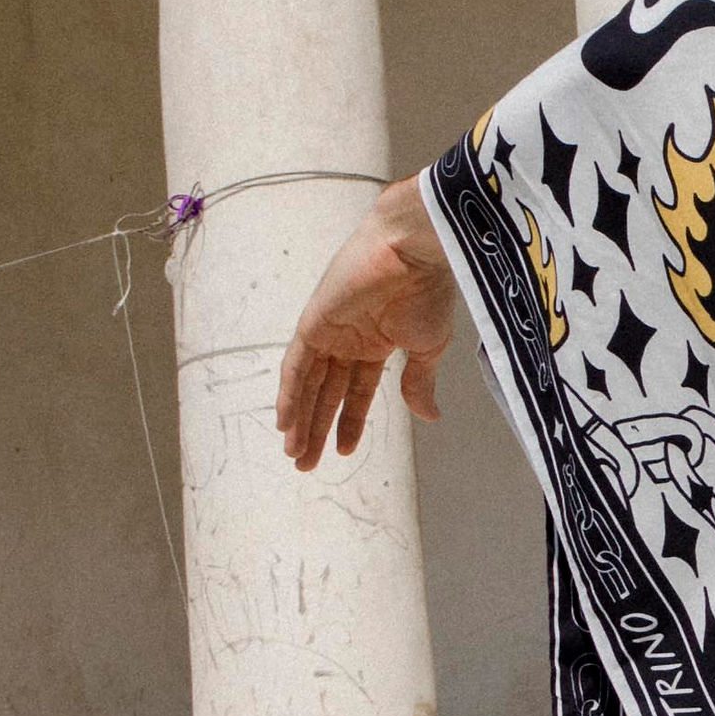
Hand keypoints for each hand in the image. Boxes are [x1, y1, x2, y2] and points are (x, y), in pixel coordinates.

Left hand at [278, 176, 458, 467]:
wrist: (414, 251)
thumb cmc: (428, 291)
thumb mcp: (428, 347)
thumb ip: (419, 382)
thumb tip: (429, 417)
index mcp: (379, 342)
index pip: (358, 390)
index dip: (350, 421)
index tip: (344, 451)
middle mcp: (350, 339)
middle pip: (327, 392)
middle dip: (317, 428)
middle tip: (306, 464)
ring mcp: (329, 331)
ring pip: (308, 384)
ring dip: (300, 419)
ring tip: (295, 453)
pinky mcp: (312, 323)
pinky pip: (295, 365)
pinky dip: (289, 393)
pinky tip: (285, 422)